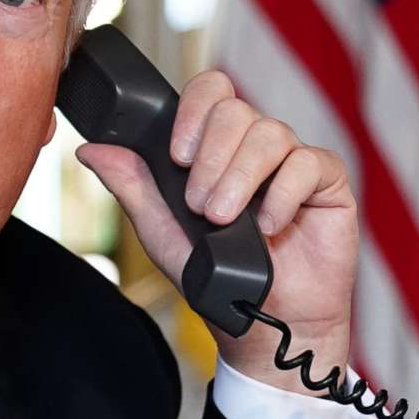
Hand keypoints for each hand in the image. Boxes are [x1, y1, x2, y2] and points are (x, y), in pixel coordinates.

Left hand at [75, 69, 358, 392]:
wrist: (265, 326)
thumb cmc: (219, 280)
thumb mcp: (163, 234)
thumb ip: (133, 187)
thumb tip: (91, 149)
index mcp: (218, 148)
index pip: (210, 92)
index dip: (193, 112)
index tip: (177, 156)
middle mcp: (256, 147)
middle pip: (236, 109)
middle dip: (211, 157)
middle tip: (201, 206)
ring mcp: (293, 162)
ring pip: (271, 133)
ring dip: (240, 177)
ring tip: (225, 219)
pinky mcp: (327, 183)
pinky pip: (308, 163)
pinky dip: (284, 194)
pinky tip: (269, 226)